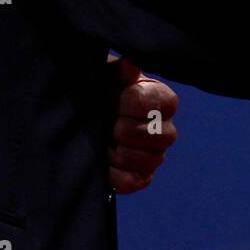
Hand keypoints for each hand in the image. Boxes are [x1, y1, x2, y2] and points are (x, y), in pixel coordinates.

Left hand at [107, 56, 178, 194]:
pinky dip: (114, 174)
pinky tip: (103, 162)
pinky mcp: (141, 177)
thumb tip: (130, 67)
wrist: (84, 116)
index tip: (113, 99)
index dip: (131, 104)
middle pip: (162, 136)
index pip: (159, 104)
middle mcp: (165, 128)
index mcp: (162, 99)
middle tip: (107, 124)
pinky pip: (134, 182)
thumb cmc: (99, 91)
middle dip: (125, 130)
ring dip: (119, 153)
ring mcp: (155, 155)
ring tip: (103, 142)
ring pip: (150, 161)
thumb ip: (118, 71)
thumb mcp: (105, 75)